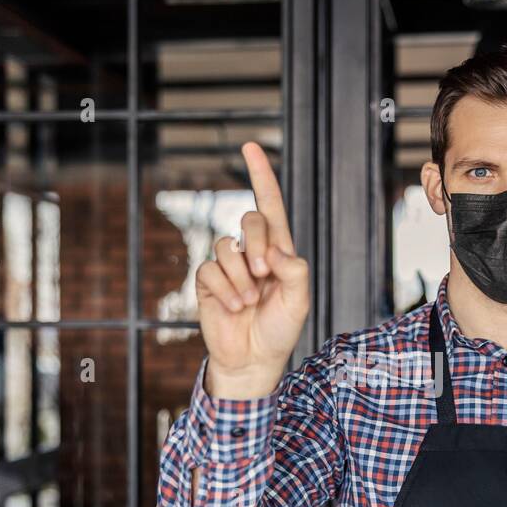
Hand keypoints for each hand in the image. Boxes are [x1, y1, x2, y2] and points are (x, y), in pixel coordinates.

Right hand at [197, 141, 309, 398]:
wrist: (253, 360)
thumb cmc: (280, 330)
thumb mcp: (299, 300)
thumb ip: (293, 269)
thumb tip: (271, 249)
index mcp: (278, 251)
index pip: (270, 205)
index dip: (261, 175)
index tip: (250, 146)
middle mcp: (252, 252)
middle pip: (250, 220)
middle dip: (257, 243)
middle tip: (263, 274)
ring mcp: (228, 266)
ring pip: (226, 246)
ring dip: (240, 277)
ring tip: (248, 302)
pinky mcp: (207, 282)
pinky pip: (210, 269)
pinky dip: (224, 290)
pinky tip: (232, 307)